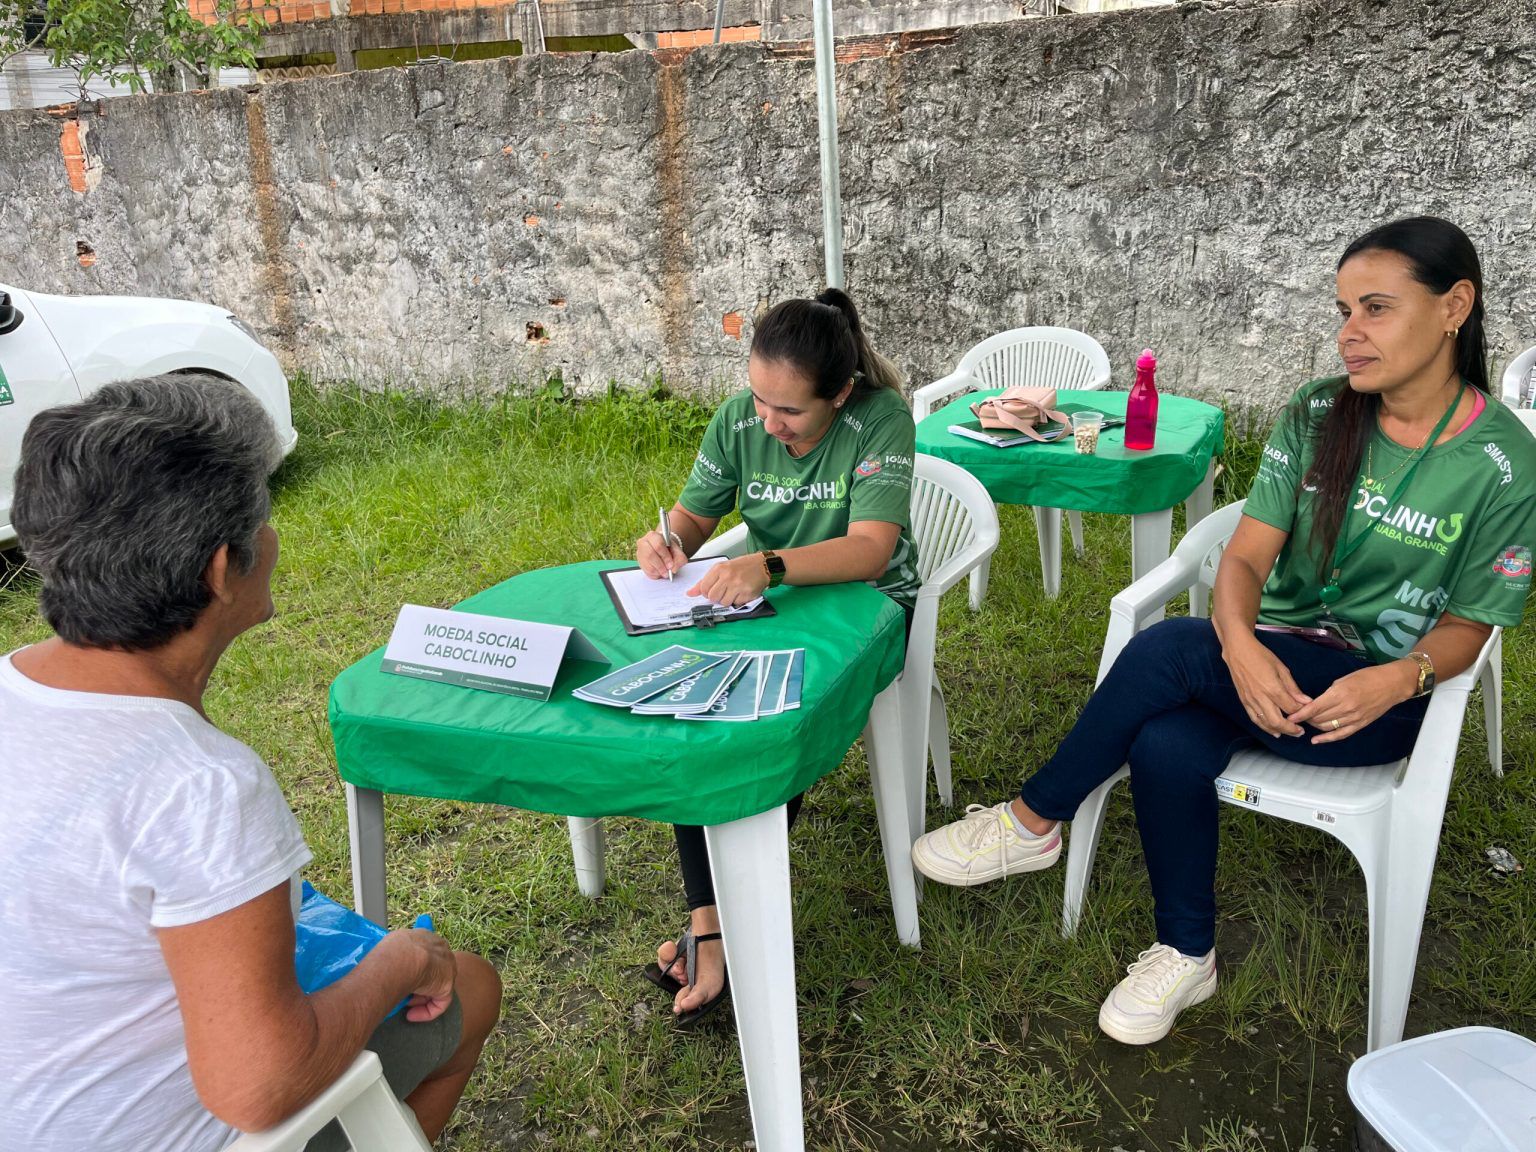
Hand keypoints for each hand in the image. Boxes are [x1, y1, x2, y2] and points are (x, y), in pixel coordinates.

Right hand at [388, 927, 456, 1022]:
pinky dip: (426, 1012)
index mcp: (427, 937)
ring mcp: (448, 967)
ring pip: (435, 987)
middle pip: (432, 972)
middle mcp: (441, 950)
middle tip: (402, 993)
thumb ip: (397, 952)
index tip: (400, 979)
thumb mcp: (390, 946)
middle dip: (417, 985)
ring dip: (420, 999)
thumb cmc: (389, 951)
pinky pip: (440, 1003)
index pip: (425, 955)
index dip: (413, 970)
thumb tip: (389, 961)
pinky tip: (410, 1015)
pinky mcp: (448, 985)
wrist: (401, 958)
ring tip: (403, 1005)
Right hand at [636, 529, 686, 579]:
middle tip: (667, 572)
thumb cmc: (670, 549)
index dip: (665, 556)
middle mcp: (643, 542)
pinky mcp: (639, 562)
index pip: (658, 545)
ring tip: (665, 572)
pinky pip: (645, 571)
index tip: (671, 564)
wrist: (663, 550)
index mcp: (653, 535)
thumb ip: (680, 559)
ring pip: (647, 565)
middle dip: (660, 566)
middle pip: (650, 555)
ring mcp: (639, 553)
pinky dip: (654, 574)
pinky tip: (660, 572)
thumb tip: (674, 569)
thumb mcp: (678, 552)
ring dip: (658, 571)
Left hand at [687, 554, 769, 605]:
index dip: (706, 592)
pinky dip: (738, 600)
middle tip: (724, 590)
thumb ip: (704, 581)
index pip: (703, 588)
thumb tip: (689, 594)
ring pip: (724, 603)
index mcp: (719, 569)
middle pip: (712, 597)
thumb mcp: (721, 569)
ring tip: (734, 590)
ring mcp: (738, 586)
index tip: (713, 589)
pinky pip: (736, 604)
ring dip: (728, 600)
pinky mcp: (747, 594)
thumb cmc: (741, 567)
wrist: (762, 565)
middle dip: (717, 597)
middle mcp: (728, 576)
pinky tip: (742, 592)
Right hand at [1222, 635, 1310, 736]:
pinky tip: (1273, 731)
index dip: (1301, 713)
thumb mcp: (1281, 668)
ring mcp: (1251, 701)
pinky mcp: (1244, 701)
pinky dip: (1265, 727)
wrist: (1238, 652)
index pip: (1291, 708)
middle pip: (1278, 721)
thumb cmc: (1261, 656)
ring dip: (1279, 731)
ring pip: (1265, 723)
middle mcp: (1261, 697)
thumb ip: (1293, 688)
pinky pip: (1255, 719)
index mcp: (1273, 688)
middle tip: (1301, 731)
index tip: (1307, 713)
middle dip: (1291, 729)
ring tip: (1290, 733)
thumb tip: (1306, 701)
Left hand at [1286, 661, 1416, 743]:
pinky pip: (1341, 734)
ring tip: (1307, 723)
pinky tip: (1316, 740)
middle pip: (1319, 719)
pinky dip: (1327, 739)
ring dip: (1314, 726)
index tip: (1290, 717)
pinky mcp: (1360, 724)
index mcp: (1339, 694)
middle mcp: (1346, 708)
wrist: (1392, 684)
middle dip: (1306, 719)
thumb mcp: (1343, 679)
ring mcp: (1354, 718)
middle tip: (1297, 717)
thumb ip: (1329, 693)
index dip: (1300, 714)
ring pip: (1327, 727)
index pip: (1314, 708)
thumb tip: (1315, 703)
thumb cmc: (1368, 677)